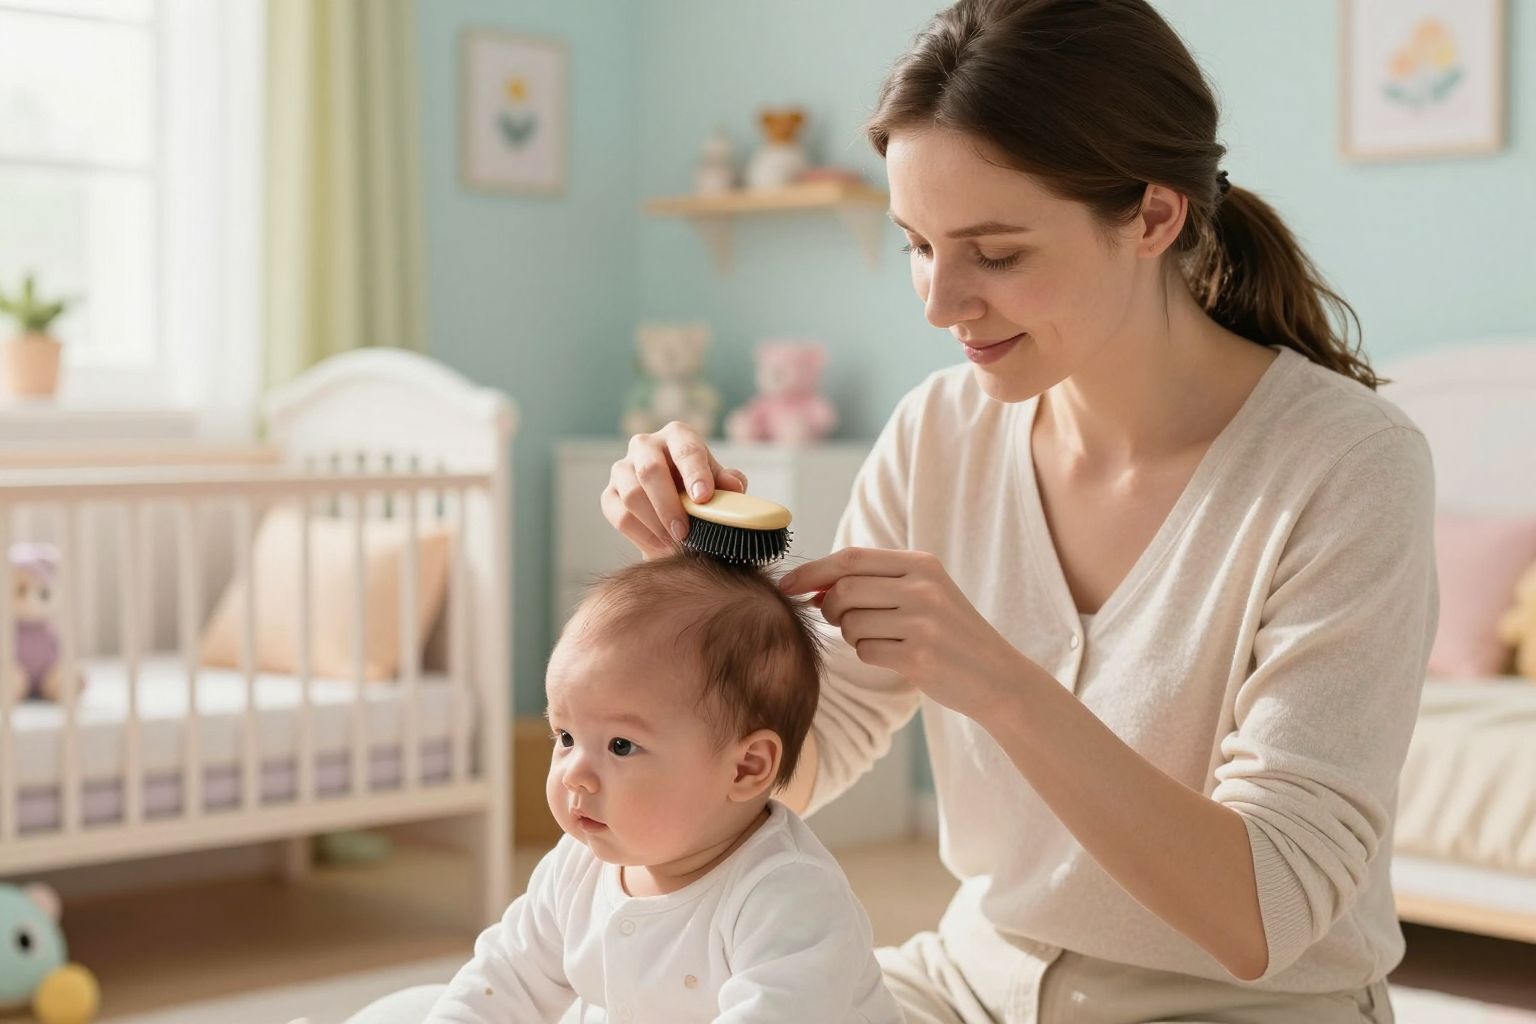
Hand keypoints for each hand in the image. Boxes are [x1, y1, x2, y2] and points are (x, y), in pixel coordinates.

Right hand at [602, 421, 749, 559]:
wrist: (676, 509)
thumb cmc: (701, 489)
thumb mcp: (720, 484)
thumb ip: (728, 483)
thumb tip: (734, 485)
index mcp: (678, 435)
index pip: (685, 449)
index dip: (695, 473)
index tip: (703, 497)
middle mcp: (645, 445)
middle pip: (650, 470)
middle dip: (668, 505)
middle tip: (685, 533)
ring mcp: (622, 468)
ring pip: (631, 495)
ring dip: (655, 524)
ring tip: (676, 544)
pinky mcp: (609, 494)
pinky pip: (620, 515)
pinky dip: (642, 535)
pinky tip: (661, 546)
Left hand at [780, 547, 1022, 718]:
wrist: (996, 676)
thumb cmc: (949, 632)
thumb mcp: (923, 592)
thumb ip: (874, 581)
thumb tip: (811, 585)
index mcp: (922, 564)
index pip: (850, 558)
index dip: (812, 571)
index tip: (787, 585)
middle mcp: (923, 587)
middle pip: (844, 590)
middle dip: (829, 608)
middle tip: (840, 619)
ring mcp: (922, 622)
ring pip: (851, 623)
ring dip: (852, 634)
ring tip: (881, 638)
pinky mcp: (919, 657)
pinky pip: (865, 651)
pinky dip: (869, 655)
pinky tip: (895, 656)